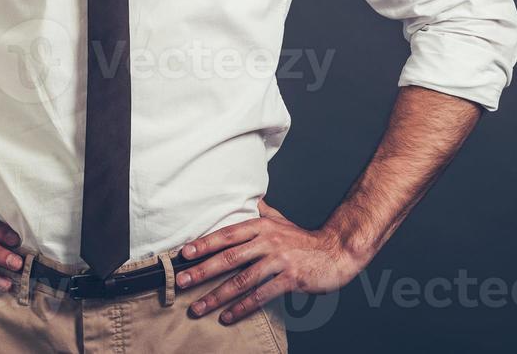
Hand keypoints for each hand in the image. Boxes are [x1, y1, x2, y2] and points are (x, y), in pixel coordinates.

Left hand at [174, 198, 372, 325]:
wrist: (336, 251)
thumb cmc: (303, 239)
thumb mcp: (280, 220)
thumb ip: (261, 211)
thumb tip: (246, 199)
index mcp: (261, 226)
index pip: (226, 234)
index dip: (204, 243)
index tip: (183, 253)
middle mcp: (268, 241)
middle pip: (228, 257)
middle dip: (201, 271)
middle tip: (180, 281)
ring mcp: (279, 260)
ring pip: (241, 280)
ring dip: (216, 296)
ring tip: (198, 307)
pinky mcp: (290, 279)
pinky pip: (261, 295)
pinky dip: (242, 308)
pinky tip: (227, 317)